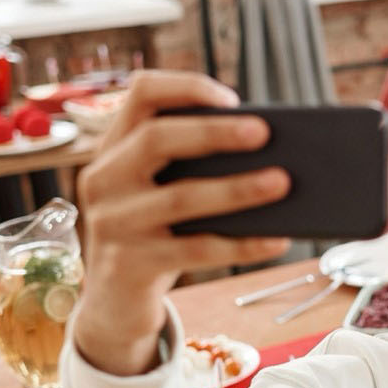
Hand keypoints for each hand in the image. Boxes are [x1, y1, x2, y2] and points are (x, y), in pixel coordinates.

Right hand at [72, 71, 290, 375]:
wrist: (117, 299)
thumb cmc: (159, 231)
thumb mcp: (165, 190)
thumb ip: (198, 167)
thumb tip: (276, 155)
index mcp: (116, 147)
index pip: (141, 94)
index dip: (187, 88)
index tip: (232, 97)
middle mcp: (105, 178)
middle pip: (155, 139)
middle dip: (213, 132)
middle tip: (264, 132)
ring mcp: (113, 222)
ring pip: (179, 198)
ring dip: (236, 189)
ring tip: (283, 182)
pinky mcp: (131, 265)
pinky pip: (195, 251)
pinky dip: (242, 245)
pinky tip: (277, 240)